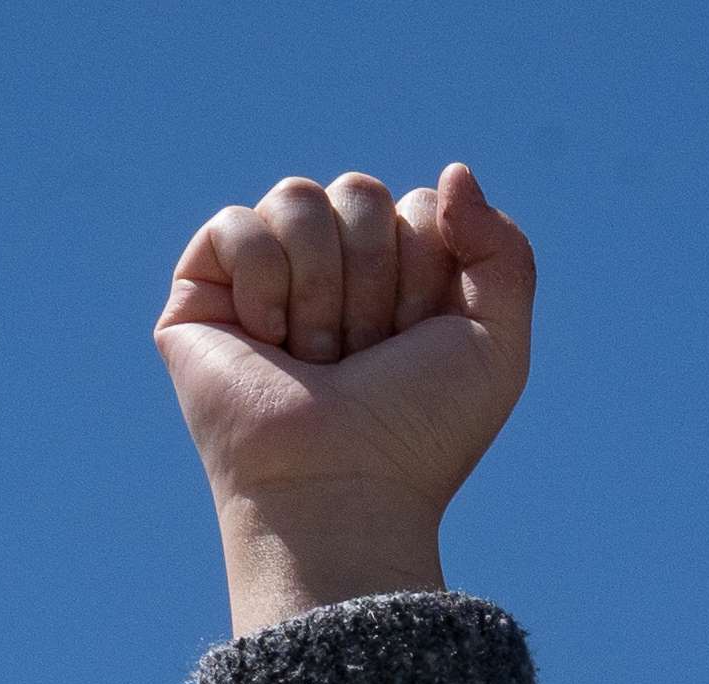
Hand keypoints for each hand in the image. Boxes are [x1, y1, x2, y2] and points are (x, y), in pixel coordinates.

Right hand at [156, 163, 534, 632]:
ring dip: (323, 286)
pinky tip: (268, 343)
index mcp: (398, 277)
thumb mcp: (497, 343)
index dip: (428, 268)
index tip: (416, 339)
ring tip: (317, 357)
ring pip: (297, 196)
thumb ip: (506, 250)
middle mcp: (332, 270)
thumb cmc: (418, 432)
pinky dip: (264, 283)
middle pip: (360, 192)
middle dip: (374, 276)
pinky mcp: (202, 288)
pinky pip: (237, 224)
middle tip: (364, 354)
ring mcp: (265, 276)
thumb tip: (454, 171)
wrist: (344, 488)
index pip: (420, 206)